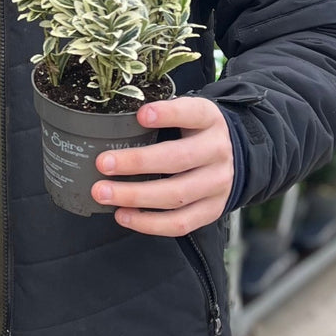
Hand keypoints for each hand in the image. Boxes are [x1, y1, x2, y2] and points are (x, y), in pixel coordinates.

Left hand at [92, 96, 233, 235]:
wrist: (232, 156)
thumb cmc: (194, 131)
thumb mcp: (185, 113)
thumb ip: (159, 115)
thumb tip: (112, 124)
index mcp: (208, 120)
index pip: (191, 113)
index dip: (167, 114)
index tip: (141, 116)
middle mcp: (217, 151)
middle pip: (178, 159)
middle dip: (136, 163)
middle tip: (103, 164)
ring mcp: (217, 184)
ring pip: (176, 195)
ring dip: (135, 196)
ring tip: (104, 193)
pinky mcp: (212, 210)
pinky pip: (180, 223)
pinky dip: (148, 223)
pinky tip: (123, 214)